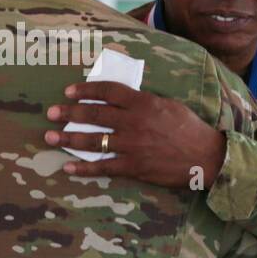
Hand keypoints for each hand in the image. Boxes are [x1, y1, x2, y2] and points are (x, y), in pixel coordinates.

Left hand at [43, 81, 226, 188]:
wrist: (206, 157)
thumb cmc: (189, 128)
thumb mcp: (168, 105)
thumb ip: (143, 101)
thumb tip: (121, 99)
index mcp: (143, 102)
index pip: (108, 92)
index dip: (85, 90)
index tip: (68, 92)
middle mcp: (134, 122)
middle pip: (94, 114)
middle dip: (69, 113)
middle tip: (51, 113)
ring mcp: (132, 145)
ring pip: (94, 140)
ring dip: (68, 138)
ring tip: (50, 136)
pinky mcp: (134, 166)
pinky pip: (104, 166)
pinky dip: (84, 167)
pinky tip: (68, 166)